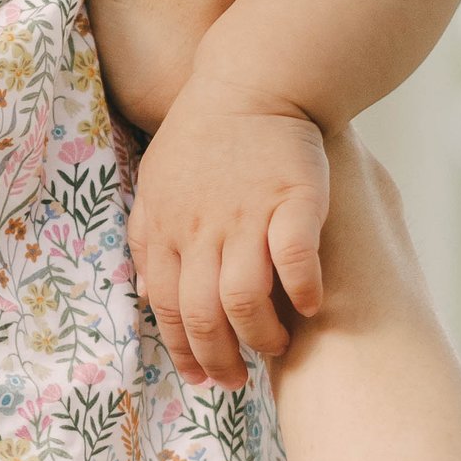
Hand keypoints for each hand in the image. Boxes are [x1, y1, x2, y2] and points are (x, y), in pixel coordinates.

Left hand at [129, 82, 331, 386]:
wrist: (253, 80)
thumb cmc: (206, 136)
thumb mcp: (157, 184)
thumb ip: (150, 237)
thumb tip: (151, 294)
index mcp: (168, 228)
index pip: (167, 307)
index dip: (183, 351)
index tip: (202, 376)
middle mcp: (202, 227)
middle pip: (202, 314)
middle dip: (218, 358)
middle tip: (238, 380)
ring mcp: (246, 213)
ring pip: (243, 297)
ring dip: (260, 334)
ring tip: (274, 345)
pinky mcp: (293, 197)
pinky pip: (294, 256)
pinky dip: (301, 289)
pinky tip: (310, 305)